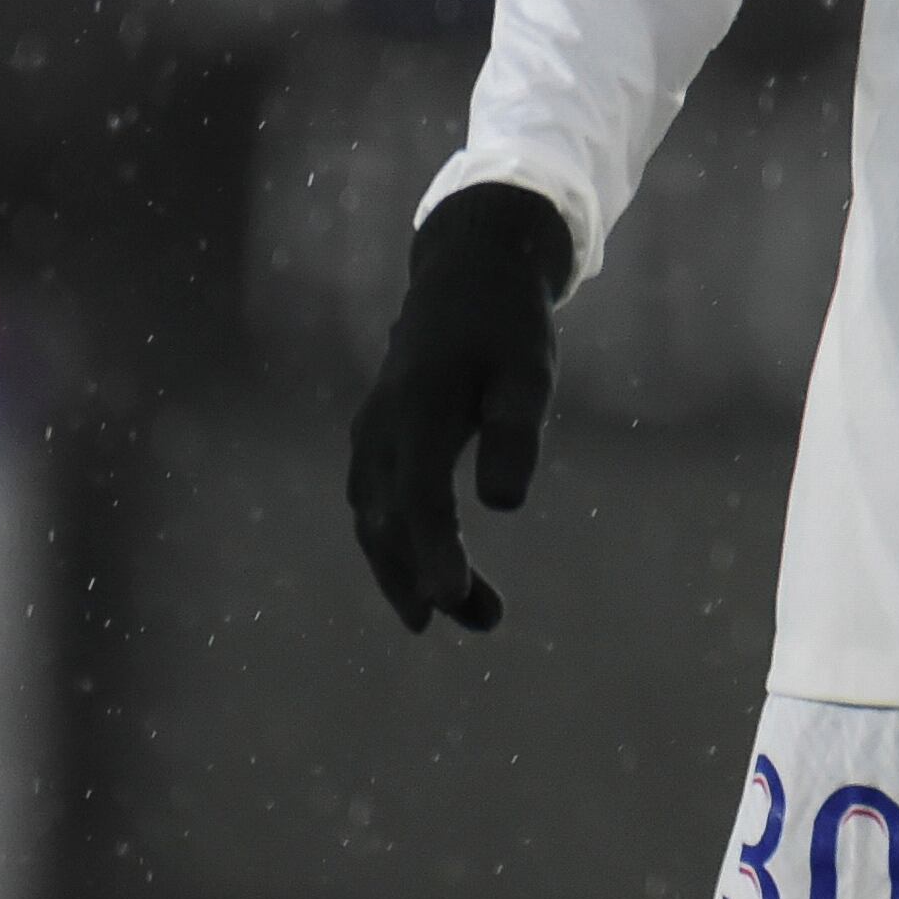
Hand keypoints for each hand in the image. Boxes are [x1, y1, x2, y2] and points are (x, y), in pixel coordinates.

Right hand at [345, 183, 573, 633]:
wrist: (465, 277)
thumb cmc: (505, 325)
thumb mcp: (529, 368)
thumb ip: (515, 431)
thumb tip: (505, 505)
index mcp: (418, 405)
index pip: (419, 493)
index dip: (434, 549)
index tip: (450, 599)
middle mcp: (380, 427)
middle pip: (389, 521)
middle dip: (427, 578)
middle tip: (486, 621)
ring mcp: (370, 437)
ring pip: (376, 523)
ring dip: (414, 574)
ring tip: (479, 613)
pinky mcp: (375, 446)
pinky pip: (377, 510)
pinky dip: (402, 550)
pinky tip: (441, 578)